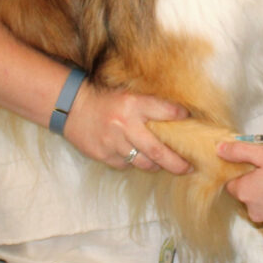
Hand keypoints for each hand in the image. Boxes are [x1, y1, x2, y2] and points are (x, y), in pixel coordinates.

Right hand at [65, 80, 191, 173]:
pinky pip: (126, 165)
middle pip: (158, 150)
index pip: (167, 112)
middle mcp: (125, 124)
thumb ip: (150, 106)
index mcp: (134, 104)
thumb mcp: (129, 95)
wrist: (72, 106)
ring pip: (144, 162)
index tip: (190, 121)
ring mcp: (114, 143)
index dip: (181, 117)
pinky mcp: (104, 156)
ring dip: (157, 165)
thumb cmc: (105, 99)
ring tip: (166, 165)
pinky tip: (137, 157)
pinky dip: (134, 162)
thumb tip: (177, 116)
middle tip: (189, 167)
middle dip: (177, 163)